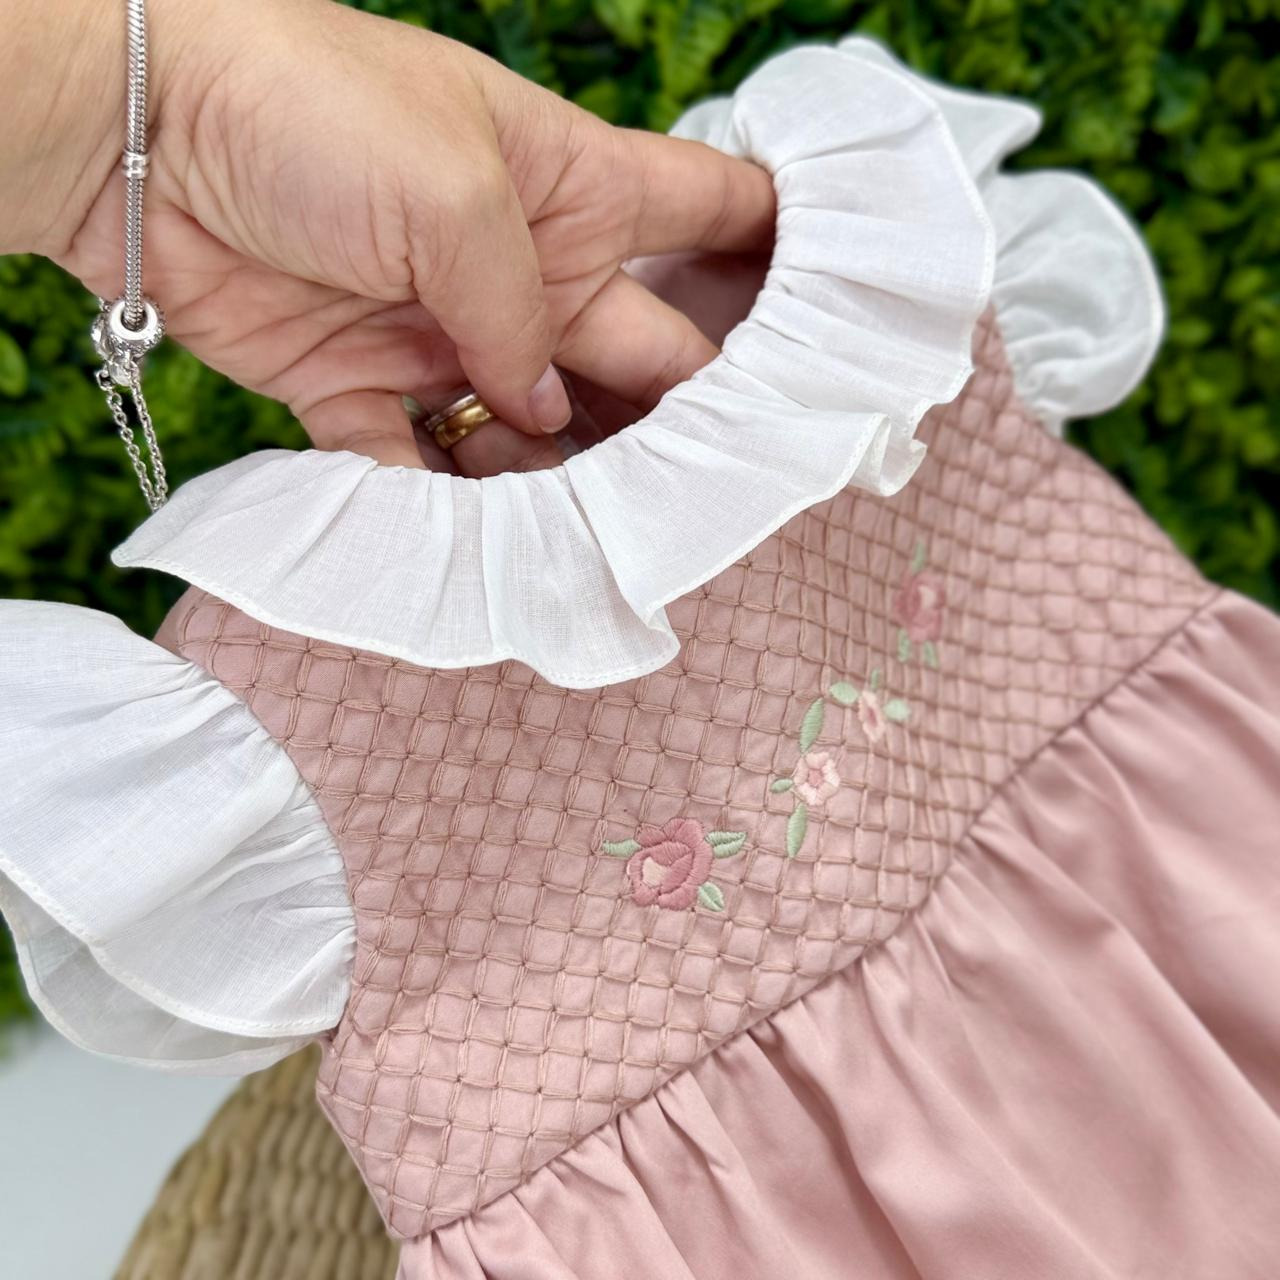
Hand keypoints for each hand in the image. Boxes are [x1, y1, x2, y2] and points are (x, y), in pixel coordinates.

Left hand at [19, 0, 773, 474]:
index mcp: (575, 192)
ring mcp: (451, 338)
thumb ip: (523, 315)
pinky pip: (422, 471)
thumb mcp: (458, 193)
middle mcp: (528, 274)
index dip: (779, 260)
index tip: (839, 333)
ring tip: (604, 549)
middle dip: (682, 426)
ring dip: (565, 489)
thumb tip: (546, 417)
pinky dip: (447, 512)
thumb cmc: (320, 112)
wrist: (145, 136)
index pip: (709, 214)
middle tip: (725, 502)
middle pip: (640, 361)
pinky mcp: (364, 393)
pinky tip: (485, 554)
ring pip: (539, 436)